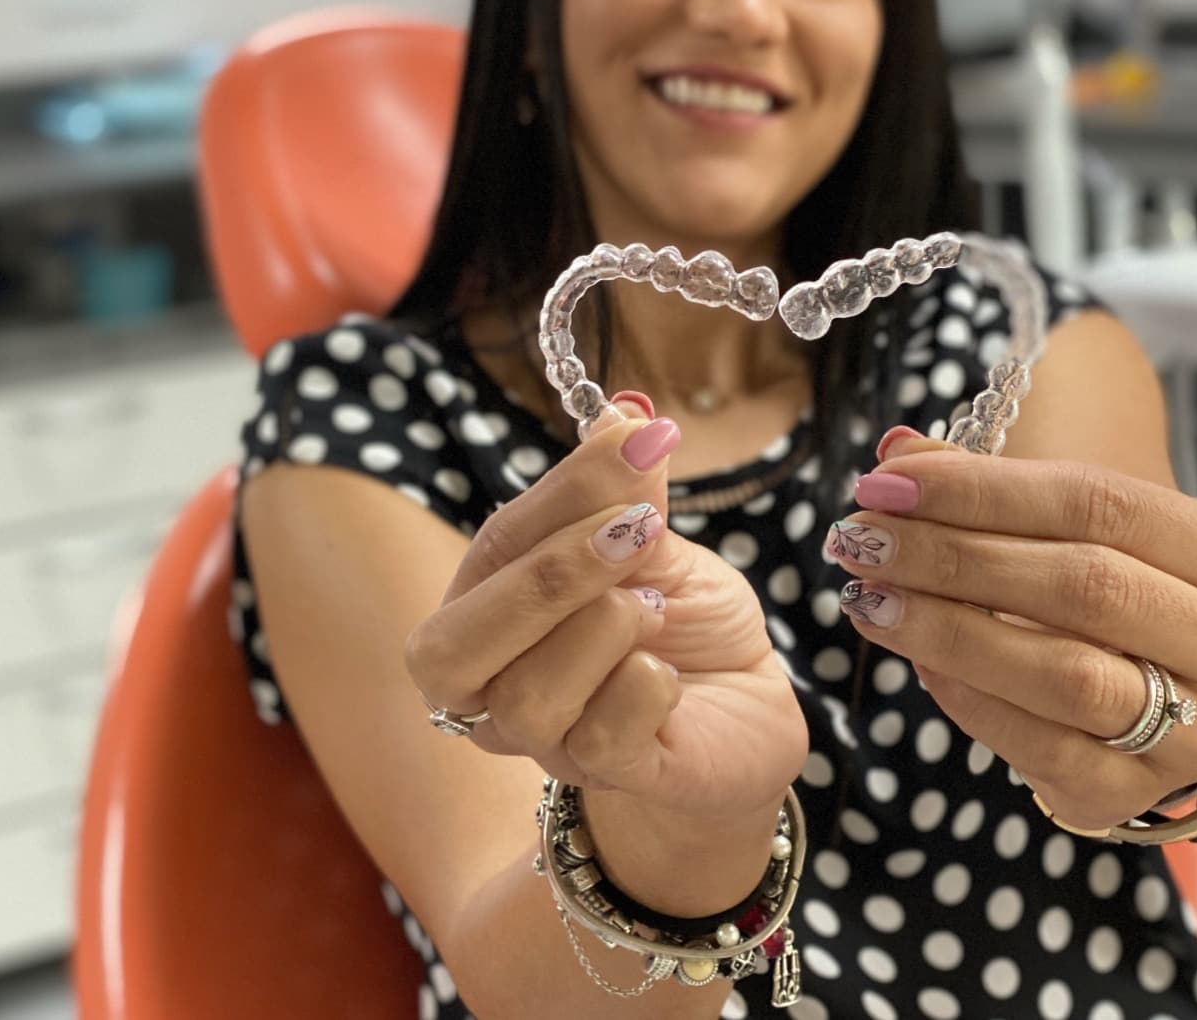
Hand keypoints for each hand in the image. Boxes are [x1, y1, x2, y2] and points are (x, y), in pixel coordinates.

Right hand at [403, 399, 806, 821]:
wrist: (744, 701)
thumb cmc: (678, 617)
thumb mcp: (652, 541)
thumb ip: (623, 492)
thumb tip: (624, 417)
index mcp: (486, 608)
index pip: (491, 549)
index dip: (560, 495)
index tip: (634, 443)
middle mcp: (490, 685)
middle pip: (451, 650)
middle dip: (548, 577)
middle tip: (636, 530)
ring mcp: (542, 744)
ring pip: (527, 697)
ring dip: (605, 632)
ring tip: (654, 611)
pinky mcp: (608, 780)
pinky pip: (600, 739)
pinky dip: (643, 688)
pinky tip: (668, 672)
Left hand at [823, 430, 1196, 831]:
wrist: (1157, 666)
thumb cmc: (1109, 565)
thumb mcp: (1074, 507)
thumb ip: (989, 477)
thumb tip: (896, 455)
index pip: (1098, 502)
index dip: (982, 489)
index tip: (886, 481)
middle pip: (1084, 587)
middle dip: (954, 556)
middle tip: (863, 535)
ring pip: (1065, 676)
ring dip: (947, 628)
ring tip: (867, 593)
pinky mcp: (1138, 796)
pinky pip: (1037, 748)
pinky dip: (965, 694)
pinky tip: (912, 652)